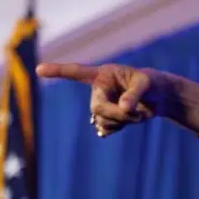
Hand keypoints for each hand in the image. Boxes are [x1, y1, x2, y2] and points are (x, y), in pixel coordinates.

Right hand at [36, 62, 168, 136]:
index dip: (58, 71)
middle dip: (117, 114)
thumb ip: (134, 95)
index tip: (39, 69)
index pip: (77, 72)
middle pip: (96, 108)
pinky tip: (127, 121)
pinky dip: (118, 128)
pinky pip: (105, 129)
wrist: (159, 97)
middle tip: (135, 113)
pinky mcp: (106, 118)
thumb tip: (123, 109)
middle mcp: (98, 89)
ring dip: (121, 121)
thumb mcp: (146, 84)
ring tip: (137, 114)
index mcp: (103, 74)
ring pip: (101, 120)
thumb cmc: (152, 83)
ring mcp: (101, 104)